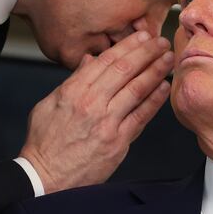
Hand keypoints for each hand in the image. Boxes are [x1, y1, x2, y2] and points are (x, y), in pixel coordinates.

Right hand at [19, 31, 173, 193]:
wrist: (45, 176)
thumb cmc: (45, 143)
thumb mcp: (49, 104)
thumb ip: (73, 81)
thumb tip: (90, 61)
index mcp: (72, 91)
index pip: (105, 61)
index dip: (127, 46)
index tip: (141, 37)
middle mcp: (91, 104)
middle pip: (125, 70)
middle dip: (146, 52)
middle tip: (161, 42)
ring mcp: (106, 123)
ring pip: (137, 89)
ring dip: (155, 71)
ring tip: (168, 59)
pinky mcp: (118, 142)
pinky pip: (141, 116)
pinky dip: (154, 100)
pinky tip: (164, 87)